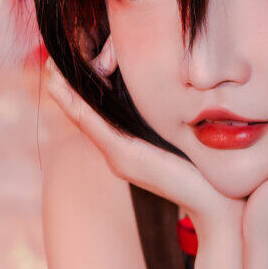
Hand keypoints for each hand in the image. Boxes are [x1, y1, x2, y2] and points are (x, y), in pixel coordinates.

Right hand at [41, 64, 241, 239]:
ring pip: (83, 119)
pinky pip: (95, 126)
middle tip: (51, 61)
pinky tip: (63, 88)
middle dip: (66, 89)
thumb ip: (169, 122)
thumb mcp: (183, 139)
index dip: (80, 92)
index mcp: (129, 148)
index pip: (97, 115)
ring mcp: (118, 158)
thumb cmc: (208, 172)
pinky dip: (77, 106)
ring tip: (50, 71)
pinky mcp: (125, 158)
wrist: (217, 207)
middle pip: (83, 116)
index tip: (71, 66)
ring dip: (65, 95)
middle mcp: (117, 153)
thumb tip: (173, 97)